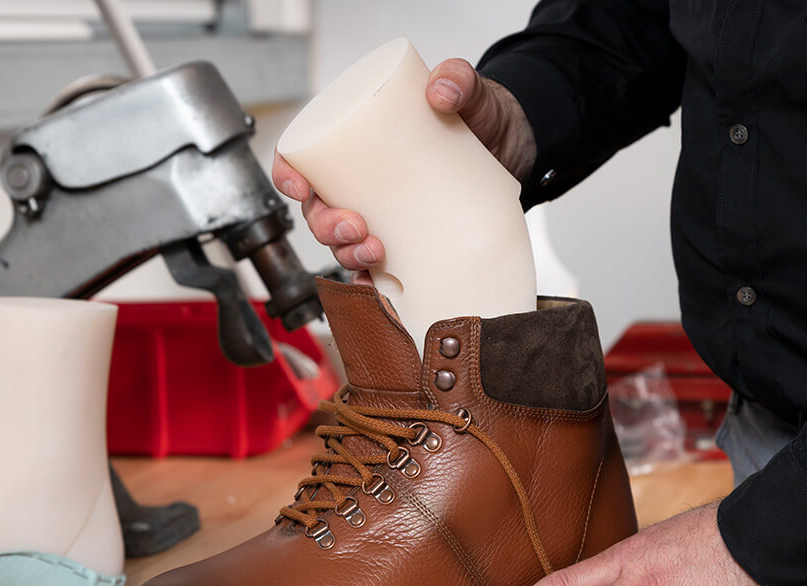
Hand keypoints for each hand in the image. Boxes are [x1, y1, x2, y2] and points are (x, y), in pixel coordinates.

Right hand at [271, 58, 536, 271]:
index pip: (302, 158)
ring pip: (342, 244)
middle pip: (318, 211)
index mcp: (357, 143)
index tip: (301, 188)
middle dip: (325, 227)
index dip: (288, 176)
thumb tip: (440, 89)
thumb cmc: (481, 117)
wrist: (517, 148)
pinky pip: (377, 269)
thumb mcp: (472, 92)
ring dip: (347, 254)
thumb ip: (459, 77)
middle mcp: (360, 182)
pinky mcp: (406, 241)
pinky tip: (379, 287)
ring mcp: (381, 214)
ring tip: (375, 253)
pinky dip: (372, 283)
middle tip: (356, 226)